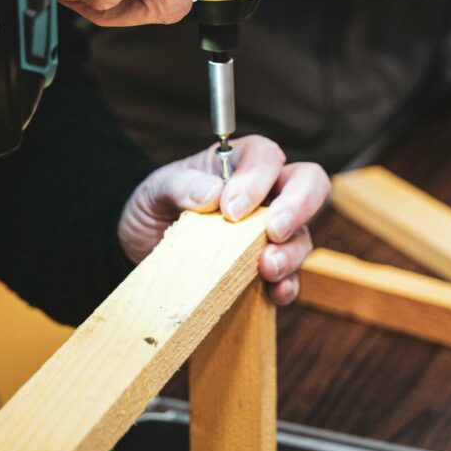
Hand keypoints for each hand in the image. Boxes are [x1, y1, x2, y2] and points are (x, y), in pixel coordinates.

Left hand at [118, 136, 329, 304]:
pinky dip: (287, 285)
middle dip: (298, 206)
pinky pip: (292, 277)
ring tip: (267, 268)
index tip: (231, 209)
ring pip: (302, 235)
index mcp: (240, 163)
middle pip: (309, 184)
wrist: (141, 249)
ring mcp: (272, 234)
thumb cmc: (156, 207)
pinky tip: (273, 292)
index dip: (257, 179)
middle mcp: (267, 194)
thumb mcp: (157, 189)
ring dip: (290, 252)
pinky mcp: (268, 271)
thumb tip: (213, 193)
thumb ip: (183, 185)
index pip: (267, 157)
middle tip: (274, 230)